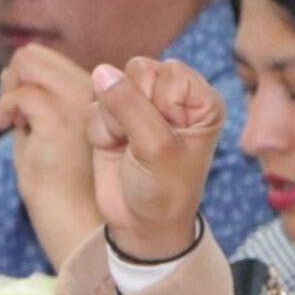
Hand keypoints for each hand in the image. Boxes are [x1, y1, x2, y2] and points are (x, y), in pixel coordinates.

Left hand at [0, 44, 101, 263]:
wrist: (78, 225)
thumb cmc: (62, 191)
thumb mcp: (46, 135)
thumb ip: (35, 103)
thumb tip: (12, 72)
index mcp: (96, 98)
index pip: (49, 64)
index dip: (25, 85)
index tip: (25, 117)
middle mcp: (93, 94)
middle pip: (34, 54)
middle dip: (14, 80)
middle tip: (15, 116)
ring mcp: (79, 104)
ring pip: (28, 61)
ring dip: (9, 89)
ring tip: (14, 123)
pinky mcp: (61, 120)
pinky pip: (20, 93)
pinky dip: (5, 108)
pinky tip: (6, 129)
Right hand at [87, 57, 223, 261]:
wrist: (142, 224)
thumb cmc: (164, 189)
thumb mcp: (155, 147)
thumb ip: (130, 105)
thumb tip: (102, 72)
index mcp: (200, 101)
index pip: (169, 71)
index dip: (159, 103)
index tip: (168, 136)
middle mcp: (174, 98)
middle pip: (139, 70)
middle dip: (134, 107)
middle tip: (145, 142)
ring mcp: (142, 106)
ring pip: (112, 85)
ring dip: (115, 120)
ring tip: (131, 148)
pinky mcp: (114, 118)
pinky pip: (94, 106)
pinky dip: (100, 131)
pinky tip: (116, 150)